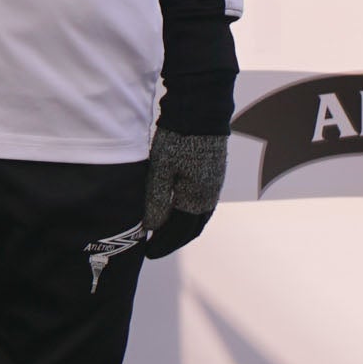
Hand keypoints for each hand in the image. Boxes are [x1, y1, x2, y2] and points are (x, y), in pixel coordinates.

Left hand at [143, 130, 225, 257]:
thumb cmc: (179, 139)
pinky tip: (177, 210)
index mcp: (198, 198)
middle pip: (192, 228)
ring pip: (199, 216)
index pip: (181, 232)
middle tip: (155, 247)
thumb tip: (153, 229)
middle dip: (174, 240)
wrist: (200, 111)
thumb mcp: (161, 170)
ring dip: (182, 227)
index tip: (149, 252)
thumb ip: (158, 201)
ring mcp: (214, 184)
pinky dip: (188, 213)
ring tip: (164, 232)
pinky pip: (202, 203)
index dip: (164, 244)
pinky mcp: (212, 173)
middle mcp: (210, 195)